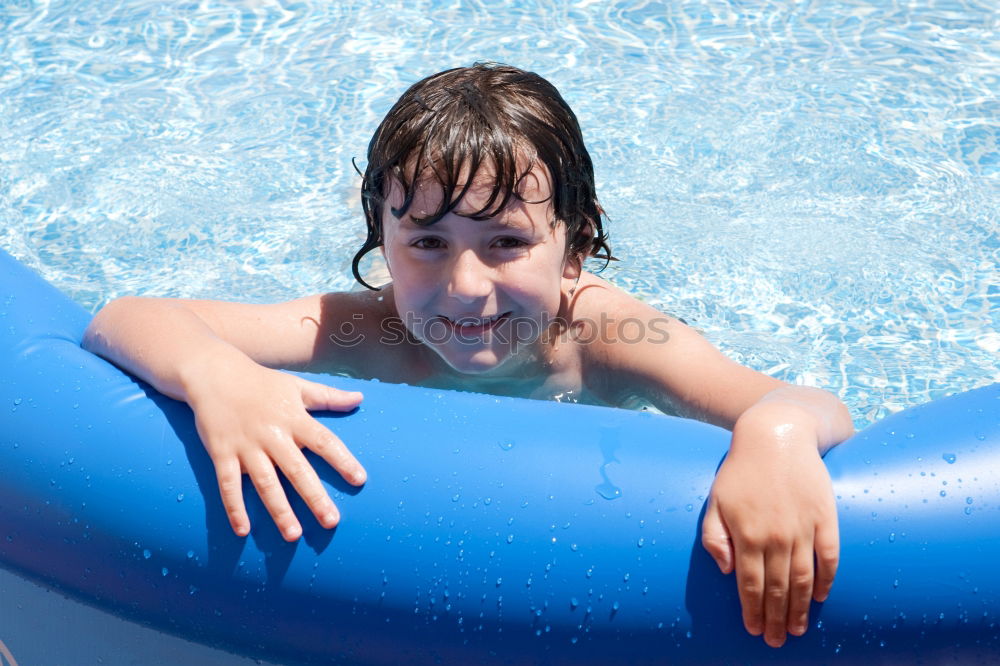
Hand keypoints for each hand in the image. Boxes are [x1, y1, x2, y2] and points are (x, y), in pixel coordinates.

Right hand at [186, 362, 365, 540]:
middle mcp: (272, 434)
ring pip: (265, 483)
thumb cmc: (261, 383)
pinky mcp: (221, 453)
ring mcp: (246, 446)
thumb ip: (329, 397)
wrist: (214, 373)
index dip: (343, 461)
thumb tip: (360, 399)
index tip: (360, 480)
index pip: (324, 442)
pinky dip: (234, 508)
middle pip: (297, 470)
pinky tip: (243, 530)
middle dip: (315, 497)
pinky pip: (228, 485)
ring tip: (293, 535)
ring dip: (279, 510)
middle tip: (331, 522)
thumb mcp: (297, 386)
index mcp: (294, 418)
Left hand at [701, 415, 838, 647]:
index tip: (755, 630)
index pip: (750, 585)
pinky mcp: (826, 517)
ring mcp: (803, 528)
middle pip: (778, 589)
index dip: (753, 611)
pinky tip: (822, 596)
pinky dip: (827, 579)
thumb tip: (725, 570)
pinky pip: (830, 557)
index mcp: (746, 534)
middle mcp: (776, 536)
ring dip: (802, 608)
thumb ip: (714, 537)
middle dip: (777, 619)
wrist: (776, 436)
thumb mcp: (715, 501)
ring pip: (804, 580)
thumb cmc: (740, 471)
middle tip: (778, 641)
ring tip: (798, 629)